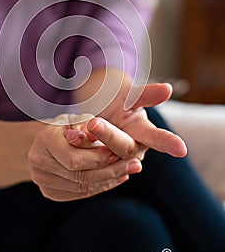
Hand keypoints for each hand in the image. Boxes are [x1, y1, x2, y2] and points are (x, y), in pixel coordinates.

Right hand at [28, 116, 141, 200]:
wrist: (50, 136)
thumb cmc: (69, 122)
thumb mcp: (80, 117)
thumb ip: (87, 126)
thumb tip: (95, 133)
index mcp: (45, 140)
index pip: (75, 160)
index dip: (99, 158)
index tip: (119, 154)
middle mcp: (39, 163)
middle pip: (80, 176)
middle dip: (110, 171)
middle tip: (135, 165)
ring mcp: (42, 180)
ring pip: (82, 187)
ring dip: (108, 180)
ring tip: (128, 171)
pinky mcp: (50, 192)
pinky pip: (79, 193)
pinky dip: (99, 186)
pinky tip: (115, 178)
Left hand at [65, 84, 186, 158]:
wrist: (92, 104)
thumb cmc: (116, 97)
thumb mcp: (131, 93)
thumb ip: (145, 94)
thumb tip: (168, 90)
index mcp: (143, 132)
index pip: (157, 138)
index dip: (168, 143)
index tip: (181, 149)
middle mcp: (130, 149)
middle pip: (123, 147)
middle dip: (108, 136)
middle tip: (94, 123)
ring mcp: (111, 157)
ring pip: (102, 156)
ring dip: (88, 144)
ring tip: (76, 130)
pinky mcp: (93, 161)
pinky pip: (85, 158)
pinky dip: (77, 145)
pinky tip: (70, 136)